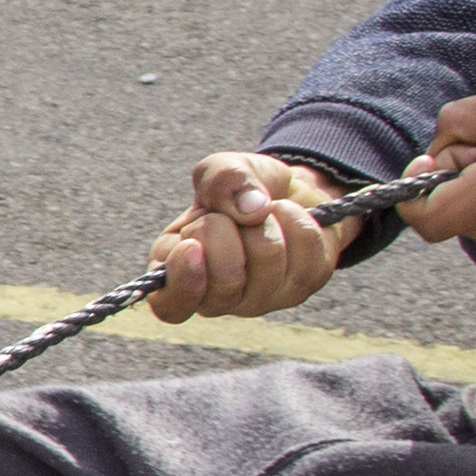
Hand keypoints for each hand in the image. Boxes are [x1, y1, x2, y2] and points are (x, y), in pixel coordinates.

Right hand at [145, 153, 347, 320]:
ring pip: (267, 256)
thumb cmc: (239, 191)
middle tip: (227, 218)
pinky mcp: (299, 289)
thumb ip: (221, 179)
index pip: (170, 305)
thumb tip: (253, 209)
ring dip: (266, 218)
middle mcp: (216, 297)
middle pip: (226, 279)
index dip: (182, 280)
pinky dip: (297, 217)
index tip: (191, 246)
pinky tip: (287, 219)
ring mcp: (259, 299)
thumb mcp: (219, 170)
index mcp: (179, 273)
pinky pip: (305, 248)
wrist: (287, 192)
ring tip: (260, 215)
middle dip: (228, 228)